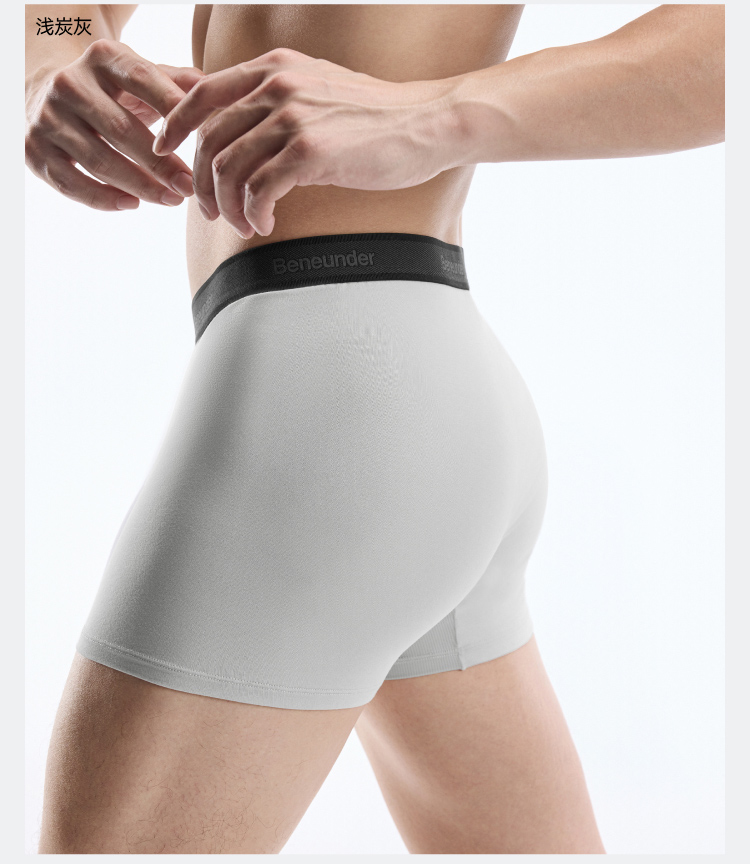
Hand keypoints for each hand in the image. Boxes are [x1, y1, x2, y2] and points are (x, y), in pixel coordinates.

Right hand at [25, 39, 204, 210]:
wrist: (45, 94)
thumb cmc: (109, 91)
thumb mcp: (138, 77)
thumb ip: (174, 82)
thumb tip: (211, 88)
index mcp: (103, 58)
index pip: (144, 81)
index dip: (174, 110)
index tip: (202, 141)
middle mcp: (70, 83)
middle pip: (122, 130)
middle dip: (161, 164)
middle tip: (190, 187)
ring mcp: (48, 117)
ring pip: (99, 162)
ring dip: (140, 187)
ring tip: (171, 200)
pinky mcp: (34, 150)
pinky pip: (72, 184)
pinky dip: (104, 199)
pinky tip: (133, 204)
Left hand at [153, 48, 461, 237]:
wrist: (426, 122)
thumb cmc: (374, 115)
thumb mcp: (317, 89)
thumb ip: (276, 98)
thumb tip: (243, 125)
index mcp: (272, 68)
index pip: (202, 92)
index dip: (175, 125)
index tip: (166, 152)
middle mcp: (276, 85)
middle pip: (209, 138)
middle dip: (201, 183)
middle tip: (209, 211)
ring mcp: (292, 116)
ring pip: (229, 168)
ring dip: (227, 206)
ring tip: (241, 224)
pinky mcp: (311, 151)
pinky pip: (259, 189)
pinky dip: (253, 213)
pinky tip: (263, 225)